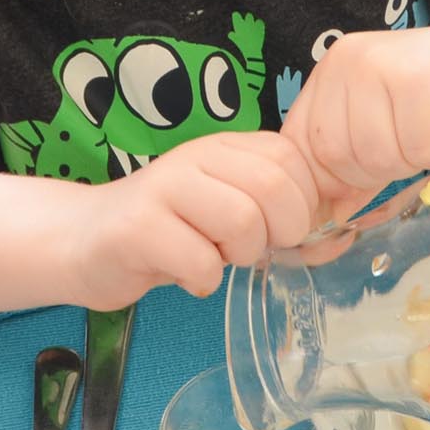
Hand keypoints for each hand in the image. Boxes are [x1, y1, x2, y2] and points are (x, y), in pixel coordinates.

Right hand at [67, 131, 320, 306]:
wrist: (84, 241)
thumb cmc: (171, 231)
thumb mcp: (229, 212)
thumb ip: (281, 218)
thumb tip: (345, 236)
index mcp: (224, 147)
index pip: (292, 160)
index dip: (301, 204)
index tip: (278, 230)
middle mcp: (196, 156)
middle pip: (274, 189)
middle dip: (276, 233)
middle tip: (248, 248)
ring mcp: (164, 188)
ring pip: (242, 223)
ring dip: (237, 257)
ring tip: (212, 257)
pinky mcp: (138, 228)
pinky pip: (201, 263)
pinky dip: (202, 281)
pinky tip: (184, 274)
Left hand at [279, 20, 429, 209]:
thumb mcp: (389, 132)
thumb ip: (355, 170)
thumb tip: (329, 224)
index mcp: (331, 74)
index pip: (303, 148)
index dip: (333, 181)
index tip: (364, 188)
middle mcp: (348, 63)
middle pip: (339, 157)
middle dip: (380, 172)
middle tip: (414, 148)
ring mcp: (382, 66)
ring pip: (378, 157)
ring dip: (414, 161)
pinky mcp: (422, 78)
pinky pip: (419, 149)